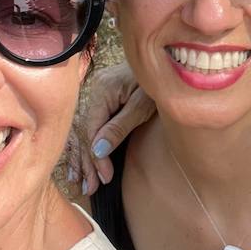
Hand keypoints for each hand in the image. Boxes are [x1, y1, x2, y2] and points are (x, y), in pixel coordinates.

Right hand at [66, 61, 154, 194]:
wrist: (170, 61)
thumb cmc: (160, 83)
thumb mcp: (142, 106)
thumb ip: (119, 127)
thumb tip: (98, 150)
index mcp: (102, 89)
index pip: (92, 129)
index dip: (96, 156)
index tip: (104, 178)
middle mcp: (94, 89)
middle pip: (84, 132)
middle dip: (87, 162)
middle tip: (92, 188)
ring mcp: (96, 92)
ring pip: (83, 130)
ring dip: (82, 157)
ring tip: (83, 183)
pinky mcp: (102, 98)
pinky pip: (89, 124)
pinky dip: (85, 145)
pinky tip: (80, 164)